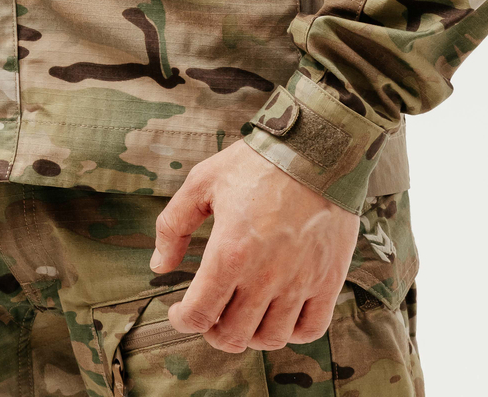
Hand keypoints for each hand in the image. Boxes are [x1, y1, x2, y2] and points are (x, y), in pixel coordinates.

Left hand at [151, 140, 357, 351]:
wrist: (315, 150)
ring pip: (271, 338)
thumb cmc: (257, 163)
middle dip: (213, 330)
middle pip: (233, 335)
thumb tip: (159, 266)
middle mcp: (264, 276)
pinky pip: (311, 329)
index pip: (199, 314)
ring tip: (244, 315)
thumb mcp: (203, 182)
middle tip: (211, 313)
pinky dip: (293, 332)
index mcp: (229, 252)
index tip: (180, 312)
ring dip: (251, 335)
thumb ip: (174, 225)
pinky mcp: (328, 280)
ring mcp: (299, 281)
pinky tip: (281, 314)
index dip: (182, 321)